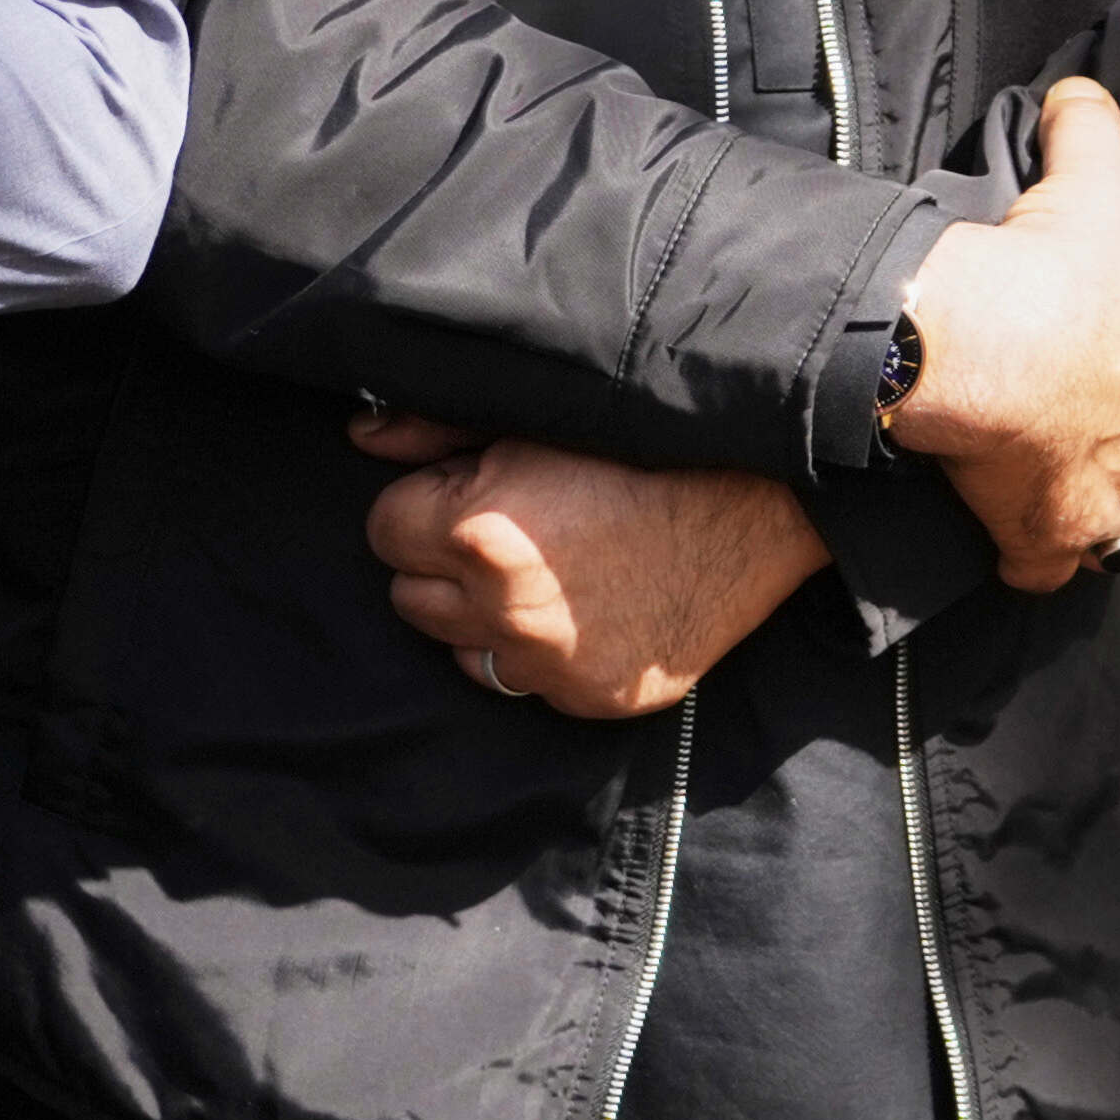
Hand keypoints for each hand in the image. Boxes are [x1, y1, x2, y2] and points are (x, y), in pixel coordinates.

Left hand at [350, 414, 825, 716]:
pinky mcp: (591, 699)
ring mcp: (550, 665)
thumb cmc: (642, 449)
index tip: (464, 490)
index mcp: (478, 532)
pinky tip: (580, 609)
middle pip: (409, 596)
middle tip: (500, 532)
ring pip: (459, 650)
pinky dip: (536, 655)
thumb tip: (360, 435)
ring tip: (540, 573)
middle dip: (439, 563)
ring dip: (480, 618)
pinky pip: (525, 686)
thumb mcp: (531, 421)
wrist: (759, 505)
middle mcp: (504, 609)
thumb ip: (432, 430)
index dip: (422, 505)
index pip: (383, 530)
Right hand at [877, 77, 1119, 589]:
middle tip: (1114, 440)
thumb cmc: (1046, 272)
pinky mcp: (1048, 541)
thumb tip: (1086, 89)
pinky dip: (1036, 559)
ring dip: (1108, 519)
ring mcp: (1113, 504)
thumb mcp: (1088, 190)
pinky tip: (1012, 538)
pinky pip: (1051, 572)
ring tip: (1066, 494)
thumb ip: (1093, 136)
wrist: (971, 346)